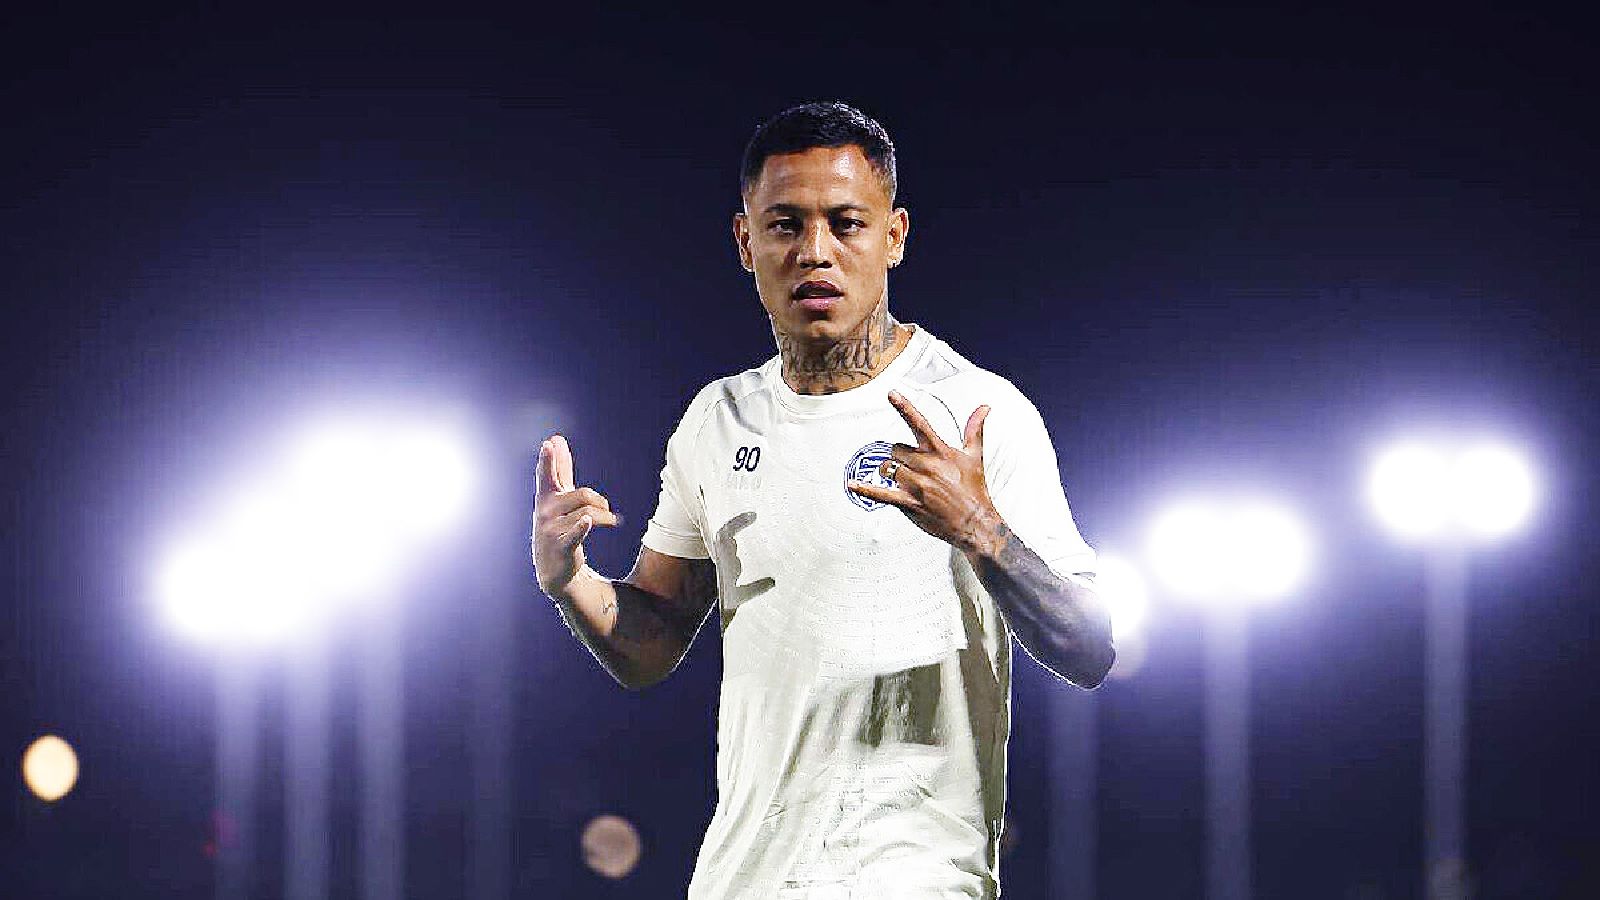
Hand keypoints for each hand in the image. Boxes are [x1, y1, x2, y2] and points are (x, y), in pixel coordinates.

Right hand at [532, 434, 620, 597]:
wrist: (553, 568)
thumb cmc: (557, 527)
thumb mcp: (556, 498)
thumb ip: (558, 469)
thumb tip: (555, 440)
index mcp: (545, 497)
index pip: (546, 475)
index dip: (548, 460)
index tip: (549, 444)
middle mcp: (545, 511)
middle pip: (583, 495)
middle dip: (600, 501)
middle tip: (606, 508)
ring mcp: (551, 529)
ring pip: (588, 513)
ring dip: (605, 517)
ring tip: (610, 521)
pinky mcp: (562, 546)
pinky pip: (576, 532)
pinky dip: (582, 526)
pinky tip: (587, 522)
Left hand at [847, 390, 1002, 556]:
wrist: (975, 522)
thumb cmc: (974, 489)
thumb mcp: (974, 456)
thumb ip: (974, 429)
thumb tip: (984, 408)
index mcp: (940, 452)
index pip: (919, 424)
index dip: (904, 407)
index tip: (891, 393)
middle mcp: (927, 465)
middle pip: (897, 449)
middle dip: (901, 456)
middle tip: (914, 467)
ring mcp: (917, 485)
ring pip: (889, 468)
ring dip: (891, 471)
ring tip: (903, 479)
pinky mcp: (909, 503)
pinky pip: (882, 493)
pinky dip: (865, 488)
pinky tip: (851, 484)